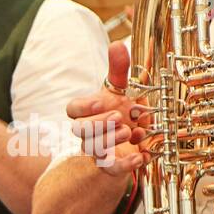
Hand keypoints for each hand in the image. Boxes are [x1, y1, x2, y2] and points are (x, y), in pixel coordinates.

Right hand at [67, 41, 152, 177]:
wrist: (136, 139)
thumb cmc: (124, 111)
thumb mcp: (124, 90)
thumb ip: (119, 69)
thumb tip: (117, 44)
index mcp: (89, 111)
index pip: (73, 109)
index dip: (84, 106)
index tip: (101, 101)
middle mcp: (89, 131)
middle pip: (79, 130)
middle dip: (98, 124)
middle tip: (119, 118)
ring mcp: (99, 149)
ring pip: (92, 149)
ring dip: (110, 140)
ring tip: (131, 132)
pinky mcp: (111, 165)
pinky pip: (111, 168)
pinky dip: (125, 164)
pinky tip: (141, 155)